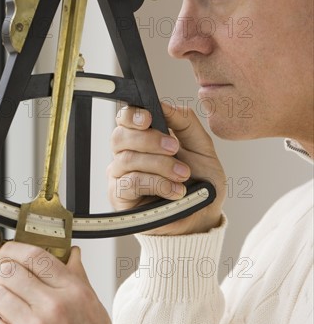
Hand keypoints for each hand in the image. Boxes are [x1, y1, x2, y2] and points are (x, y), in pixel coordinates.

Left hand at [0, 242, 117, 323]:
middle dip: (5, 275)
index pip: (35, 256)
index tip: (4, 250)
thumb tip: (71, 253)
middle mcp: (54, 307)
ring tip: (16, 313)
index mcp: (74, 292)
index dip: (13, 248)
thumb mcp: (94, 309)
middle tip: (10, 284)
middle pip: (9, 272)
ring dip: (2, 303)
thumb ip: (78, 278)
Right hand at [107, 102, 225, 234]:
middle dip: (150, 140)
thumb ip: (185, 123)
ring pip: (128, 159)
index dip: (132, 115)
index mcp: (143, 138)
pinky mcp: (120, 197)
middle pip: (120, 136)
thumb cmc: (200, 185)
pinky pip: (130, 182)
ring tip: (183, 175)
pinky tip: (175, 191)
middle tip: (174, 148)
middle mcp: (127, 155)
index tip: (149, 118)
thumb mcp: (202, 149)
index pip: (125, 119)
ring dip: (160, 165)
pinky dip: (157, 184)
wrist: (202, 219)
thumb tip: (165, 104)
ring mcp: (121, 176)